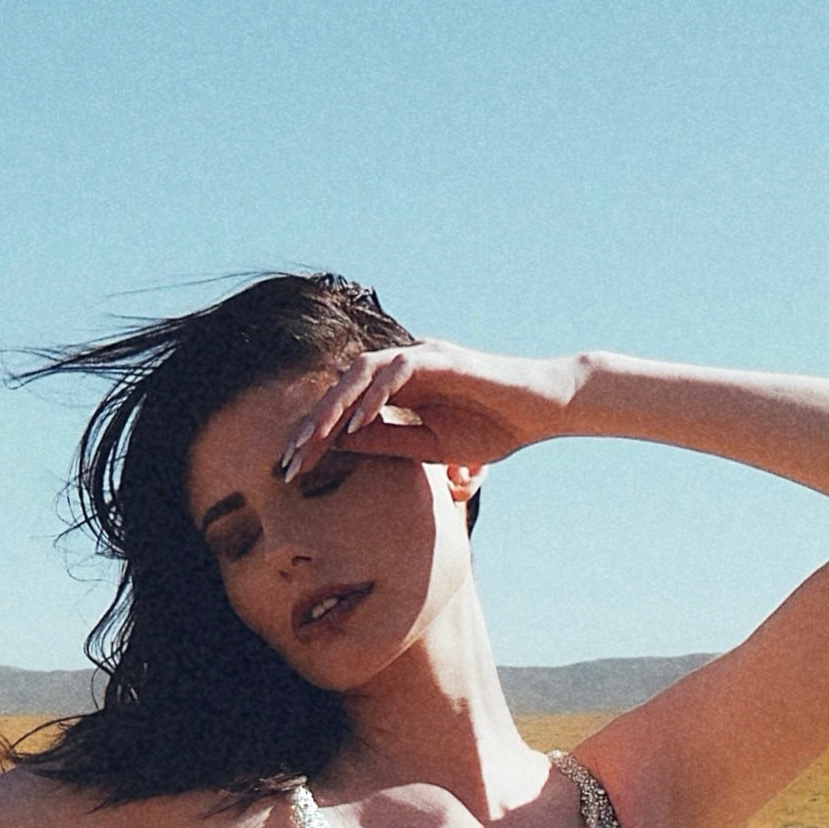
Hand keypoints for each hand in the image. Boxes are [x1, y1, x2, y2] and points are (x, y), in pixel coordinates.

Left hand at [276, 340, 583, 487]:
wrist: (541, 411)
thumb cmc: (492, 428)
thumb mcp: (427, 446)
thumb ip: (386, 441)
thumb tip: (340, 448)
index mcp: (398, 389)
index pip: (345, 408)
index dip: (316, 436)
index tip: (291, 470)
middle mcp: (404, 367)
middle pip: (342, 387)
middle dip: (312, 424)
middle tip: (288, 460)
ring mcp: (423, 357)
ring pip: (361, 372)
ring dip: (334, 407)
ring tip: (314, 441)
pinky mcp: (443, 358)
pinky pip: (398, 370)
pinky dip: (374, 396)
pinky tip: (357, 424)